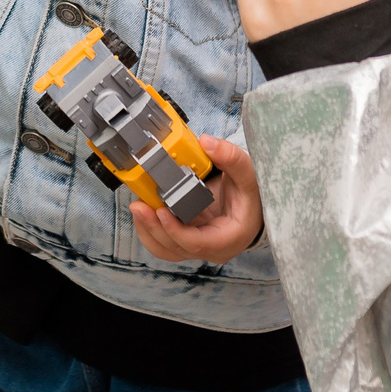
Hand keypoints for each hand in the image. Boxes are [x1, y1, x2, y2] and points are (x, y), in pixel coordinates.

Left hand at [131, 137, 263, 262]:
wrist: (252, 203)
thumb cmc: (251, 194)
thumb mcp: (248, 174)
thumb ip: (231, 157)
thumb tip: (207, 142)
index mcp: (229, 238)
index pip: (197, 243)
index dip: (175, 231)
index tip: (160, 211)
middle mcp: (211, 248)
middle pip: (175, 248)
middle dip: (153, 228)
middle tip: (138, 205)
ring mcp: (197, 246)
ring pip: (165, 248)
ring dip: (148, 229)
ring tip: (137, 206)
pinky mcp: (186, 239)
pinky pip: (163, 241)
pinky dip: (150, 228)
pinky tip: (144, 210)